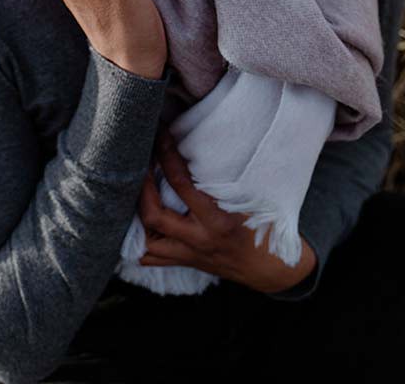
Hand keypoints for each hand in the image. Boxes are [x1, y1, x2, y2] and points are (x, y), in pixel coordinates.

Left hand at [137, 127, 317, 293]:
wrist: (269, 269)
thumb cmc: (264, 227)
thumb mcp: (249, 199)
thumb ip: (224, 177)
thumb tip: (200, 143)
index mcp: (217, 220)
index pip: (181, 184)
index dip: (167, 155)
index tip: (161, 135)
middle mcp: (199, 240)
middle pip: (154, 216)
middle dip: (142, 186)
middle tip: (140, 162)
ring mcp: (190, 255)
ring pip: (146, 243)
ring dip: (136, 216)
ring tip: (134, 191)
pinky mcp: (186, 263)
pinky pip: (151, 258)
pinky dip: (140, 240)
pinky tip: (136, 222)